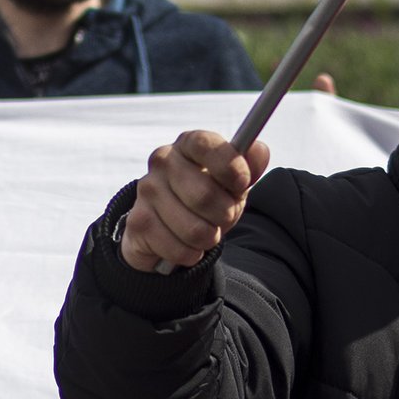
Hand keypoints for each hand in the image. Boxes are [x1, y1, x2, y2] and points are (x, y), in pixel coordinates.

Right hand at [119, 130, 270, 273]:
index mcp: (187, 144)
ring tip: (206, 232)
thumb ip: (249, 167)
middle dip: (224, 214)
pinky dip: (191, 254)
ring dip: (209, 238)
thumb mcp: (231, 183)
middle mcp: (163, 161)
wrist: (166, 227)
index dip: (229, 165)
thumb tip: (260, 150)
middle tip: (224, 217)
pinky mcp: (138, 221)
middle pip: (204, 195)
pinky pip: (179, 249)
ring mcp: (147, 190)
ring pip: (194, 229)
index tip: (242, 183)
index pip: (206, 144)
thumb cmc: (206, 198)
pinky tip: (187, 245)